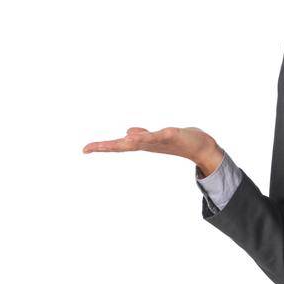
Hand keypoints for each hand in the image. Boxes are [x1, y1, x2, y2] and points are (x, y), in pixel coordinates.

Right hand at [82, 126, 224, 176]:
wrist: (199, 145)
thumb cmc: (177, 142)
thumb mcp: (155, 138)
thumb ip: (141, 136)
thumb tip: (127, 134)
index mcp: (142, 144)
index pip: (118, 145)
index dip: (101, 146)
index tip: (85, 149)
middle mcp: (147, 144)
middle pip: (123, 145)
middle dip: (106, 146)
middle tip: (88, 148)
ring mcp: (159, 140)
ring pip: (139, 141)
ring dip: (125, 142)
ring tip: (110, 141)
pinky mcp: (171, 135)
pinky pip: (157, 135)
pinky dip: (147, 136)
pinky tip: (137, 135)